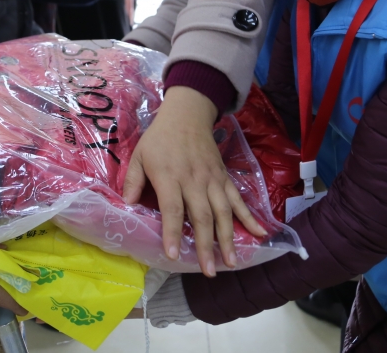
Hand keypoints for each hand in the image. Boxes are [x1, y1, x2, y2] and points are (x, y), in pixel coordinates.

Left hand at [122, 87, 266, 276]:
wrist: (187, 115)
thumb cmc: (159, 138)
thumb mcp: (139, 155)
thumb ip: (132, 181)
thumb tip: (126, 206)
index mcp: (170, 177)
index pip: (172, 209)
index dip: (172, 232)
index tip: (173, 254)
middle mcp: (194, 181)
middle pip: (202, 216)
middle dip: (206, 245)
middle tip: (209, 270)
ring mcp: (213, 180)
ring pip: (223, 212)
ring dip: (228, 238)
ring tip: (231, 262)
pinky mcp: (225, 178)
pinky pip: (238, 200)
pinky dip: (249, 217)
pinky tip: (259, 234)